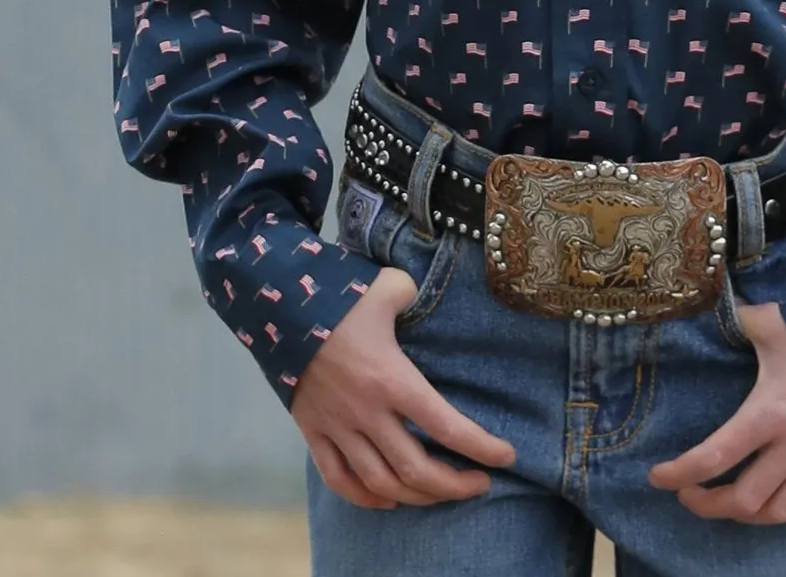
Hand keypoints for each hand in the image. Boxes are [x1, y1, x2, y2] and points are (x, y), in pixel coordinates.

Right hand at [292, 265, 516, 508]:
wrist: (278, 308)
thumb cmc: (339, 296)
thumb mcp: (387, 285)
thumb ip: (413, 293)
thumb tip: (422, 296)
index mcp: (392, 378)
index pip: (445, 424)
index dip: (481, 446)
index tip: (507, 456)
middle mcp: (367, 411)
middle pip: (416, 468)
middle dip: (454, 484)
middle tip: (480, 484)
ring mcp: (338, 426)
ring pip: (381, 482)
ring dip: (416, 496)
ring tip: (442, 493)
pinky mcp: (314, 432)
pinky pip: (339, 479)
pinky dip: (366, 497)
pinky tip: (389, 499)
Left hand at [648, 297, 785, 525]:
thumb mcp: (772, 323)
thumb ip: (737, 322)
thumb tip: (702, 302)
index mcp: (770, 411)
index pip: (715, 455)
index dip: (680, 472)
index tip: (657, 476)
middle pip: (744, 499)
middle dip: (708, 504)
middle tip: (690, 494)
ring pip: (781, 511)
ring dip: (749, 513)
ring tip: (730, 499)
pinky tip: (783, 504)